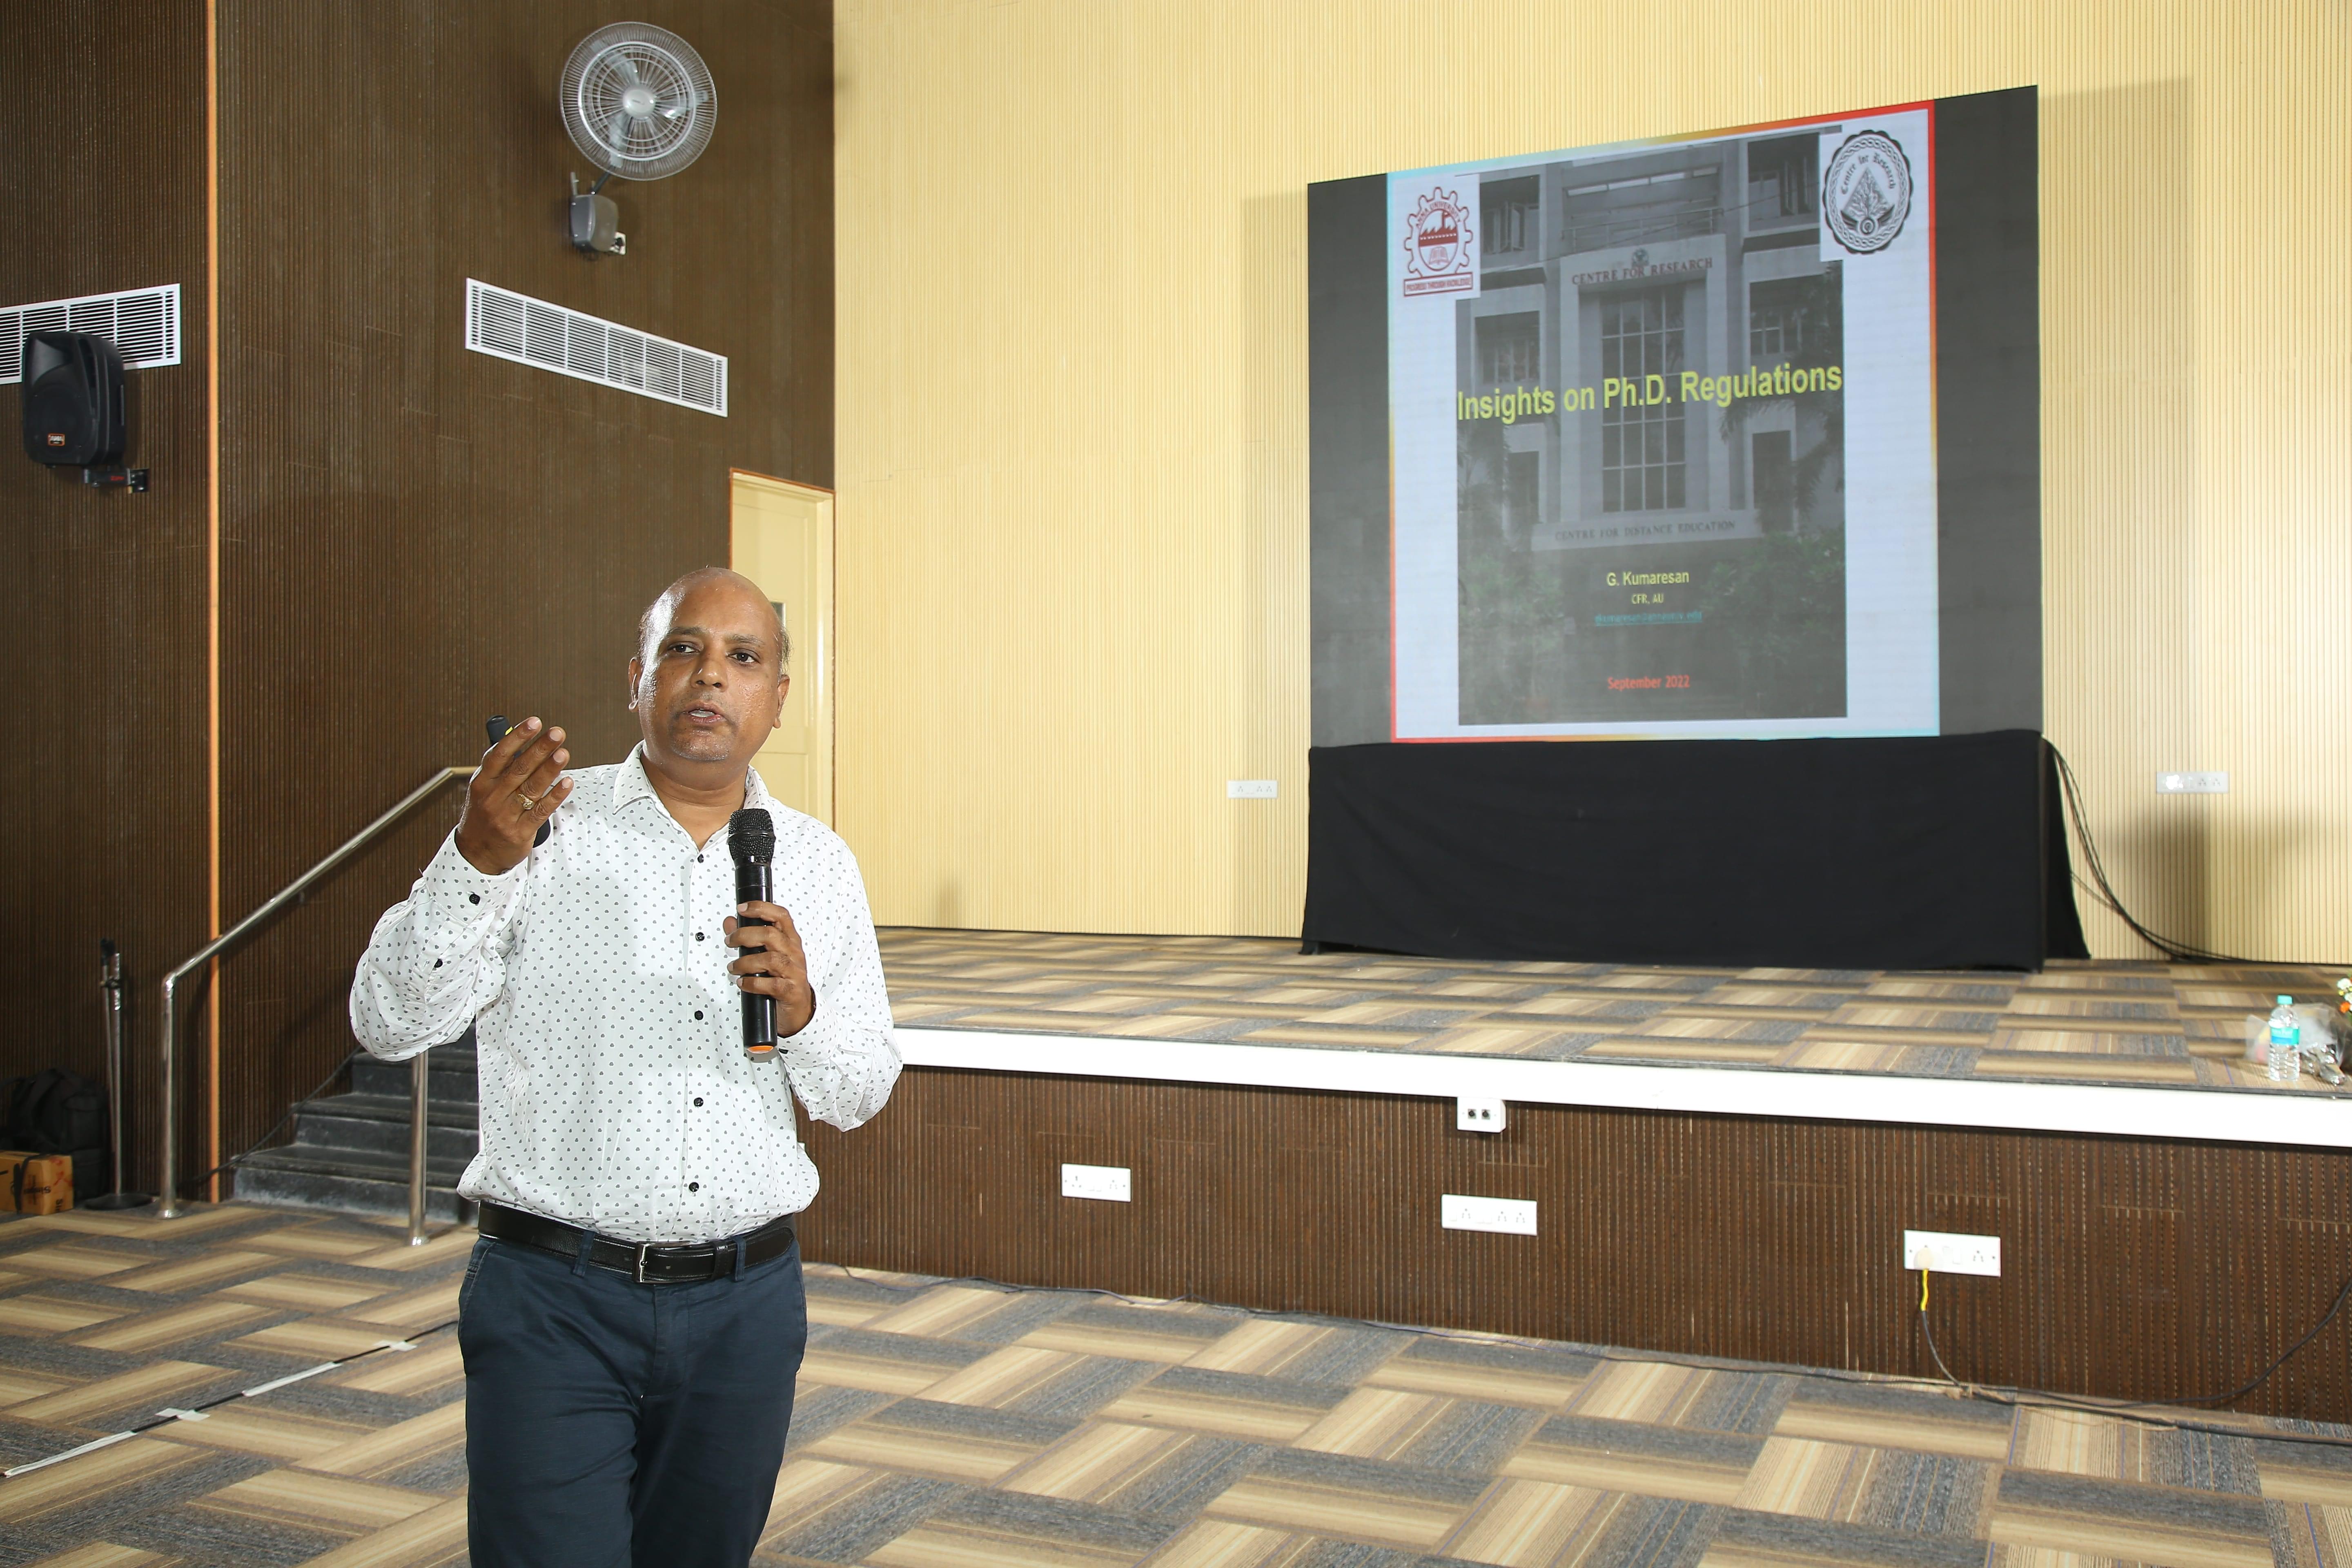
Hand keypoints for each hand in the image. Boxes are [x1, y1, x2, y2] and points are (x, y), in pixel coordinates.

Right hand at [455, 717, 571, 875]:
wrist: (475, 855)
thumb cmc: (483, 815)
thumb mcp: (482, 789)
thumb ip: (500, 768)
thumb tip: (524, 741)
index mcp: (481, 782)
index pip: (499, 754)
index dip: (517, 737)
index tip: (534, 722)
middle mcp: (493, 797)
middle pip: (519, 769)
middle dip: (540, 748)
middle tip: (557, 733)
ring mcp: (506, 815)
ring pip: (532, 788)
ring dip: (550, 769)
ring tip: (563, 752)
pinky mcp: (521, 832)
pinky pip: (541, 810)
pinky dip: (555, 795)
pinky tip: (567, 782)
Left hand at [724, 900, 814, 1037]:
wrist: (800, 1008)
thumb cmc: (784, 978)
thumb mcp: (767, 954)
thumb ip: (748, 936)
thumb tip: (730, 922)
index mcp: (789, 940)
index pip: (780, 916)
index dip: (761, 908)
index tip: (742, 909)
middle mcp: (793, 953)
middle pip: (771, 935)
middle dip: (745, 936)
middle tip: (731, 942)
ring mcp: (793, 972)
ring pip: (771, 959)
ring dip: (746, 962)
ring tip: (734, 967)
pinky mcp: (790, 991)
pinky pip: (771, 984)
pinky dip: (752, 983)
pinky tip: (743, 983)